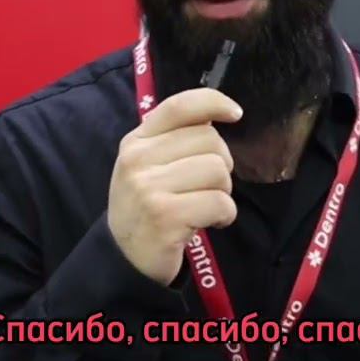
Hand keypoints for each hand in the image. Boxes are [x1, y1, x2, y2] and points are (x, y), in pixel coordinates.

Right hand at [107, 88, 241, 285]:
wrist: (124, 258)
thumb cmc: (145, 207)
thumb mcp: (147, 166)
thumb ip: (174, 140)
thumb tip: (216, 116)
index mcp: (136, 141)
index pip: (179, 106)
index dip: (214, 102)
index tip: (235, 114)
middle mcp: (138, 159)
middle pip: (210, 140)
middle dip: (221, 164)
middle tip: (207, 187)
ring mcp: (149, 188)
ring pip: (218, 171)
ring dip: (224, 192)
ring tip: (207, 205)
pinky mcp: (166, 216)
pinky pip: (220, 203)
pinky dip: (225, 215)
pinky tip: (211, 222)